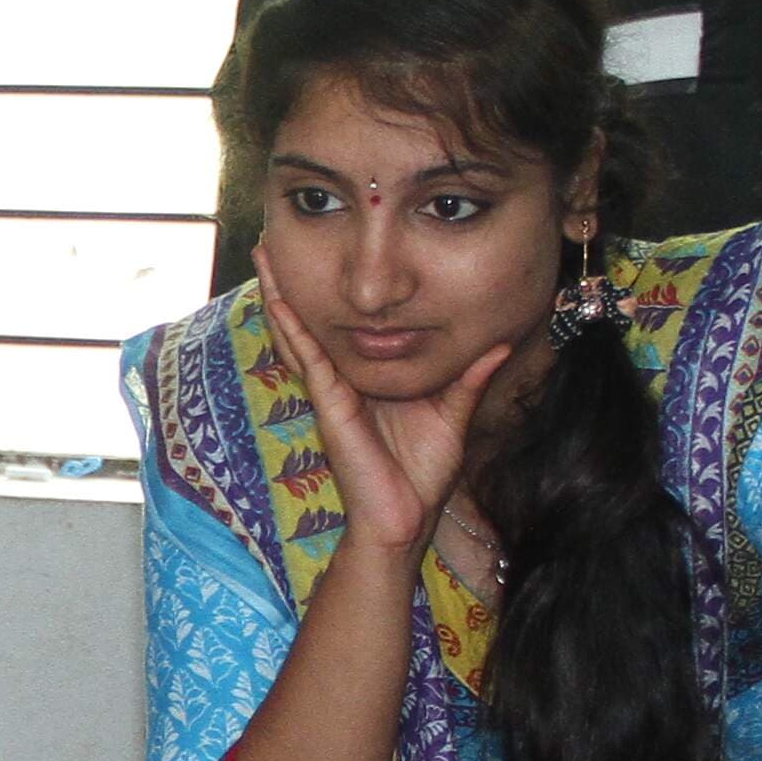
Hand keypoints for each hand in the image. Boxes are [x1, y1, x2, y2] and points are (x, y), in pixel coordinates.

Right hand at [254, 275, 502, 561]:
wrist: (405, 519)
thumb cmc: (422, 475)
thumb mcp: (452, 415)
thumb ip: (469, 378)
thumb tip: (499, 345)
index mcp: (368, 381)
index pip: (343, 329)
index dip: (330, 295)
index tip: (326, 255)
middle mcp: (343, 381)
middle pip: (310, 323)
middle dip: (290, 283)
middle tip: (271, 241)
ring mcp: (332, 391)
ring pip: (298, 332)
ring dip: (279, 293)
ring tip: (262, 255)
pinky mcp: (330, 404)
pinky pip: (308, 358)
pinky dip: (291, 328)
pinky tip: (278, 300)